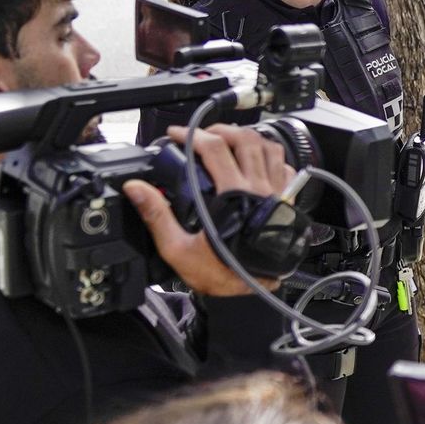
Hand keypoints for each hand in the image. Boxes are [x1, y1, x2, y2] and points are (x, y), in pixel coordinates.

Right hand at [122, 124, 294, 296]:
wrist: (251, 293)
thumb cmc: (221, 274)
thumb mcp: (178, 249)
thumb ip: (156, 215)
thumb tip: (136, 189)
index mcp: (233, 197)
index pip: (213, 148)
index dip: (192, 135)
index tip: (177, 135)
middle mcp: (259, 190)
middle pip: (244, 140)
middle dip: (219, 130)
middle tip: (202, 134)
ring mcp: (277, 194)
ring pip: (268, 148)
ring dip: (247, 137)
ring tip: (228, 140)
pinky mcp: (287, 203)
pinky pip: (284, 167)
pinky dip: (270, 155)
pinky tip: (256, 158)